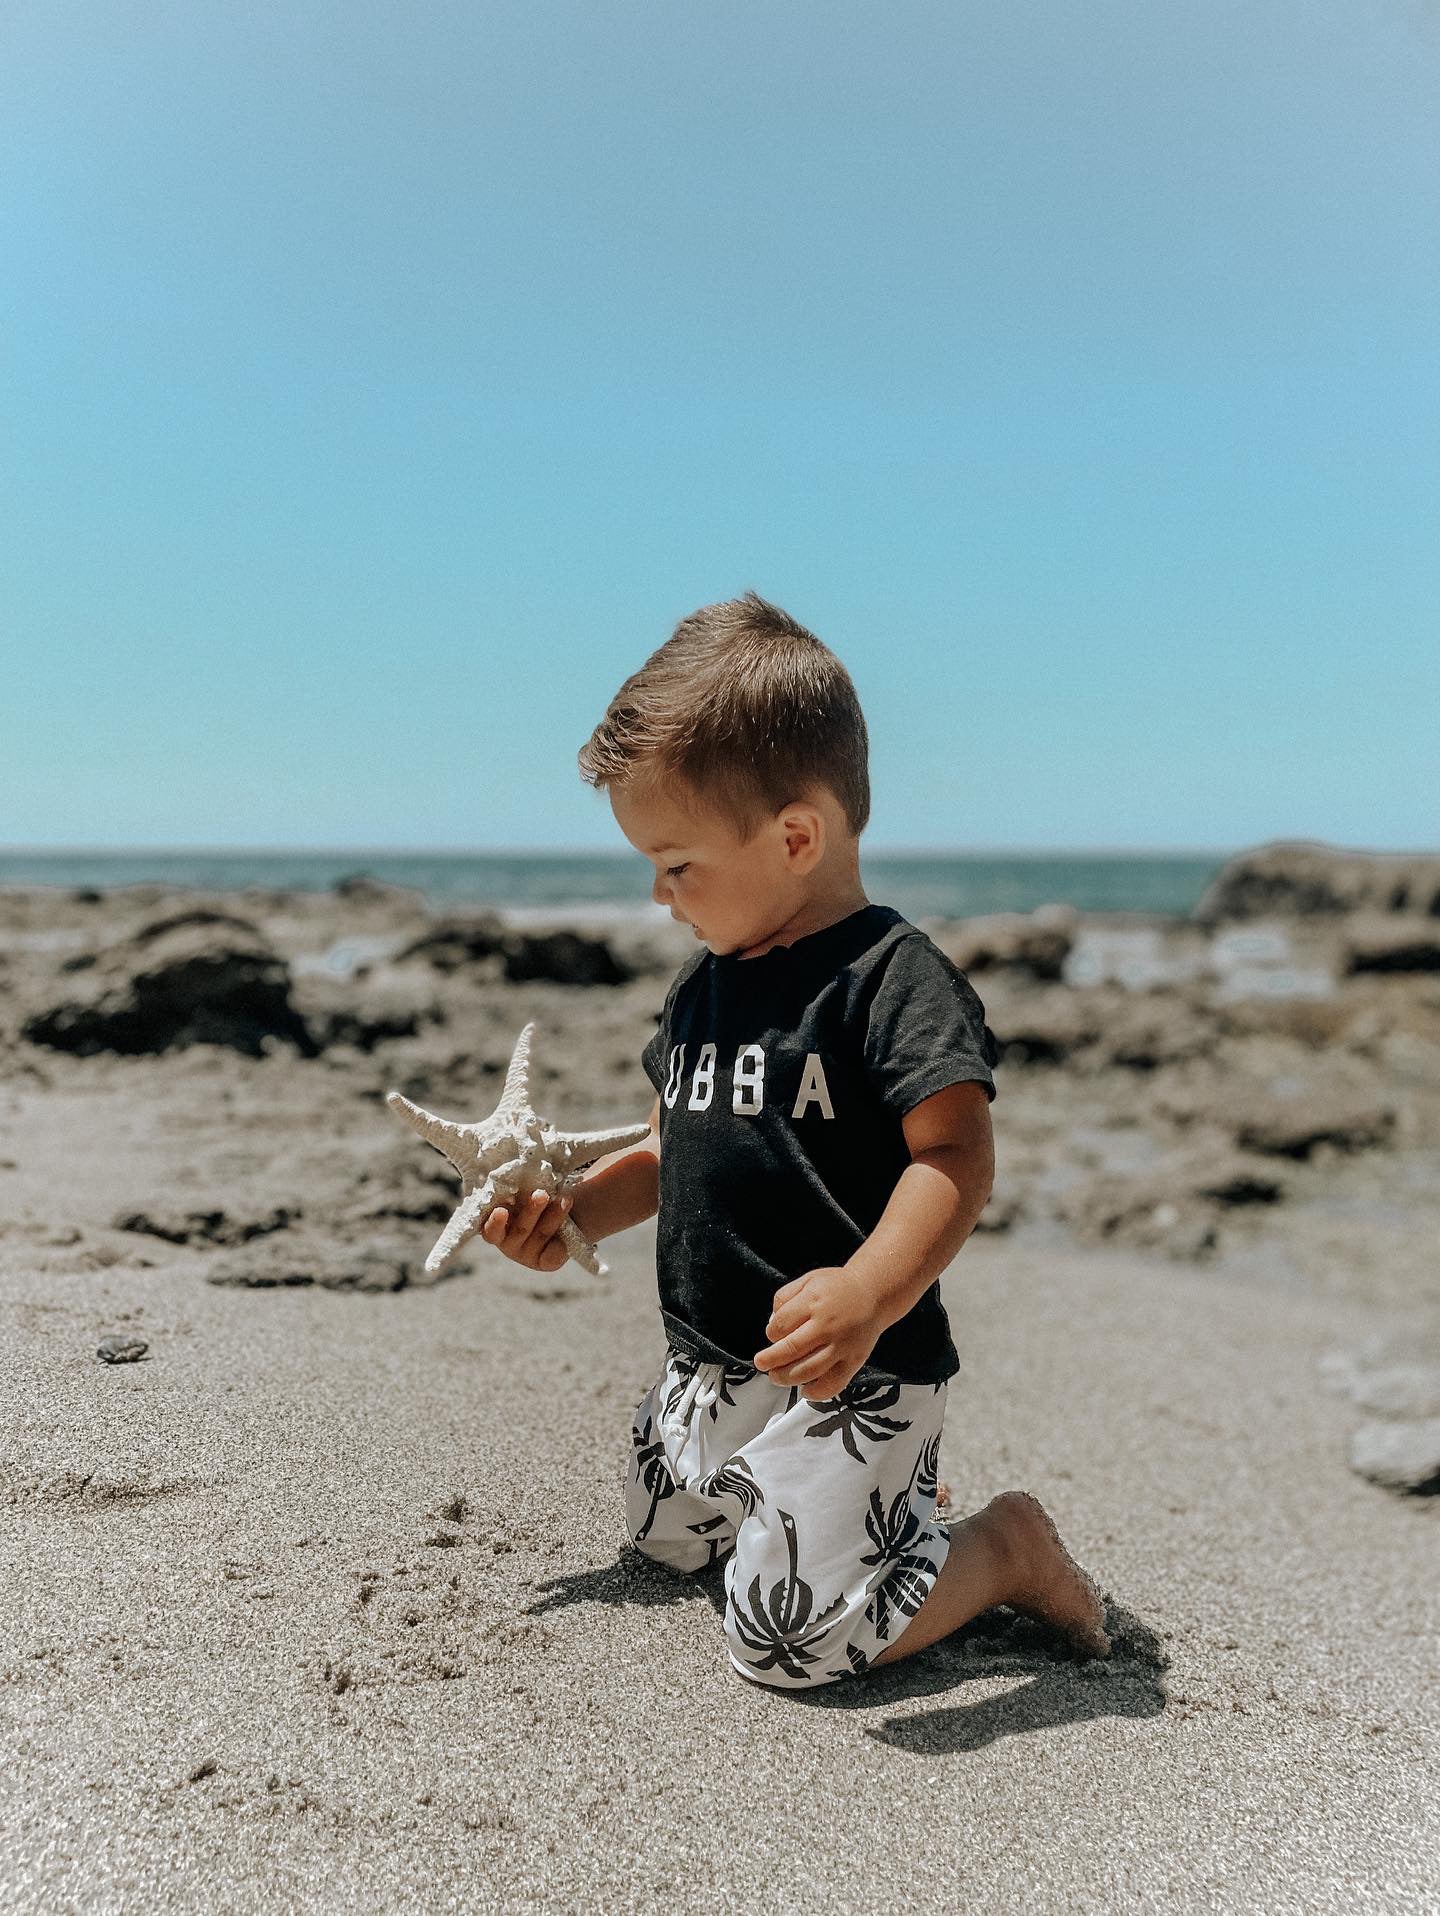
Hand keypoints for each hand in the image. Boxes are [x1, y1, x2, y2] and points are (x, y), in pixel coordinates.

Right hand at [480, 1189, 572, 1270]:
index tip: (501, 1210)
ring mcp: (527, 1255)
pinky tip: (569, 1225)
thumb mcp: (521, 1194)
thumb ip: (518, 1191)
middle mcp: (509, 1244)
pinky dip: (561, 1240)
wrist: (555, 1212)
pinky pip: (553, 1254)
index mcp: (496, 1228)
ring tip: (565, 1198)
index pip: (491, 1230)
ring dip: (554, 1215)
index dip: (495, 1222)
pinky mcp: (546, 1262)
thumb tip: (522, 1174)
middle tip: (542, 1194)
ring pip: (541, 1234)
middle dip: (533, 1210)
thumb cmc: (529, 1199)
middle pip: (521, 1229)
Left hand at [753, 1265, 882, 1400]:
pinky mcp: (854, 1360)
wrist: (874, 1294)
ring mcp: (842, 1345)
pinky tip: (806, 1390)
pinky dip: (817, 1392)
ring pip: (809, 1370)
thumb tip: (772, 1323)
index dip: (770, 1334)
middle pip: (791, 1349)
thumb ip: (785, 1297)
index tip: (771, 1337)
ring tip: (777, 1376)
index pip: (781, 1324)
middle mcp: (828, 1325)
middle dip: (771, 1360)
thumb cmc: (839, 1288)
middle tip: (762, 1363)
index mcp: (814, 1302)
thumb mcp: (808, 1280)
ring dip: (787, 1378)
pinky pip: (834, 1383)